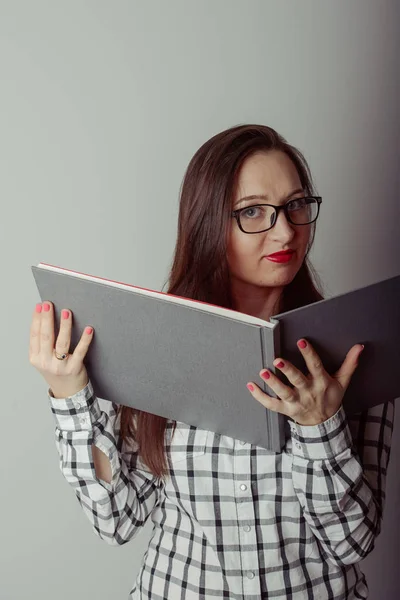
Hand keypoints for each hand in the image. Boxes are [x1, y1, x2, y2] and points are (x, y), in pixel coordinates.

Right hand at [29, 301, 93, 398]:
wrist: (67, 391)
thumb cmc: (56, 370)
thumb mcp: (43, 358)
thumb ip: (43, 343)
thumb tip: (46, 317)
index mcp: (35, 358)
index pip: (34, 335)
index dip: (37, 319)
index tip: (40, 306)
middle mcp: (46, 362)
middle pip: (46, 337)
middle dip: (47, 319)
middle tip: (49, 305)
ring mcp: (60, 366)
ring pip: (62, 343)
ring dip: (65, 326)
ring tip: (67, 312)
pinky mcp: (75, 368)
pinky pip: (80, 351)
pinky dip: (85, 340)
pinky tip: (88, 329)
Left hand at [246, 338, 363, 425]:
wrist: (324, 424)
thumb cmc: (331, 398)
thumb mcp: (342, 382)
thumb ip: (350, 364)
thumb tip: (359, 346)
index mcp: (321, 382)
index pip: (316, 366)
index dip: (309, 354)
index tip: (301, 342)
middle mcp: (308, 392)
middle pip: (297, 381)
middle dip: (288, 370)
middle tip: (277, 360)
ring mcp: (296, 402)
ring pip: (283, 393)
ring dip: (272, 383)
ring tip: (262, 371)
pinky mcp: (286, 410)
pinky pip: (271, 404)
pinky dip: (260, 396)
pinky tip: (250, 386)